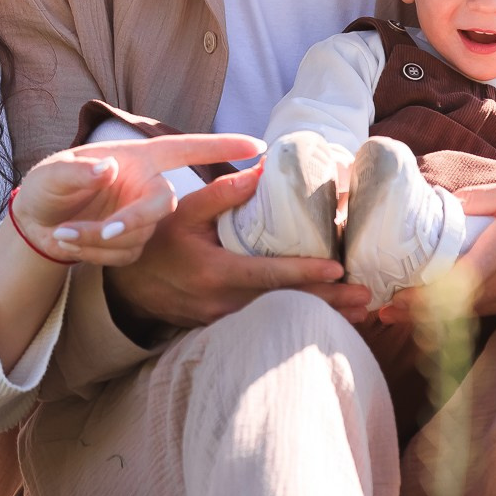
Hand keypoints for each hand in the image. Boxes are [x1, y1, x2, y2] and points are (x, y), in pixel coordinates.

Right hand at [14, 135, 367, 330]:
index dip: (305, 274)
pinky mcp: (227, 329)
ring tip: (361, 312)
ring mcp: (225, 321)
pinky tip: (329, 319)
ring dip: (322, 316)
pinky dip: (300, 321)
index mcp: (214, 271)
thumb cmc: (158, 243)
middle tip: (367, 298)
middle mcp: (223, 303)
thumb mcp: (183, 211)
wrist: (129, 289)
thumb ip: (222, 192)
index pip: (268, 276)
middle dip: (329, 303)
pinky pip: (270, 325)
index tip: (339, 270)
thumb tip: (261, 167)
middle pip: (285, 305)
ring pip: (281, 320)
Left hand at [376, 180, 495, 323]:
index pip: (452, 286)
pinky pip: (490, 311)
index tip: (393, 298)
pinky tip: (444, 306)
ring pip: (470, 313)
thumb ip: (474, 200)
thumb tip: (440, 204)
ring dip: (437, 316)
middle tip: (384, 311)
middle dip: (417, 312)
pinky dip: (464, 311)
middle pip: (454, 308)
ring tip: (403, 311)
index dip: (420, 297)